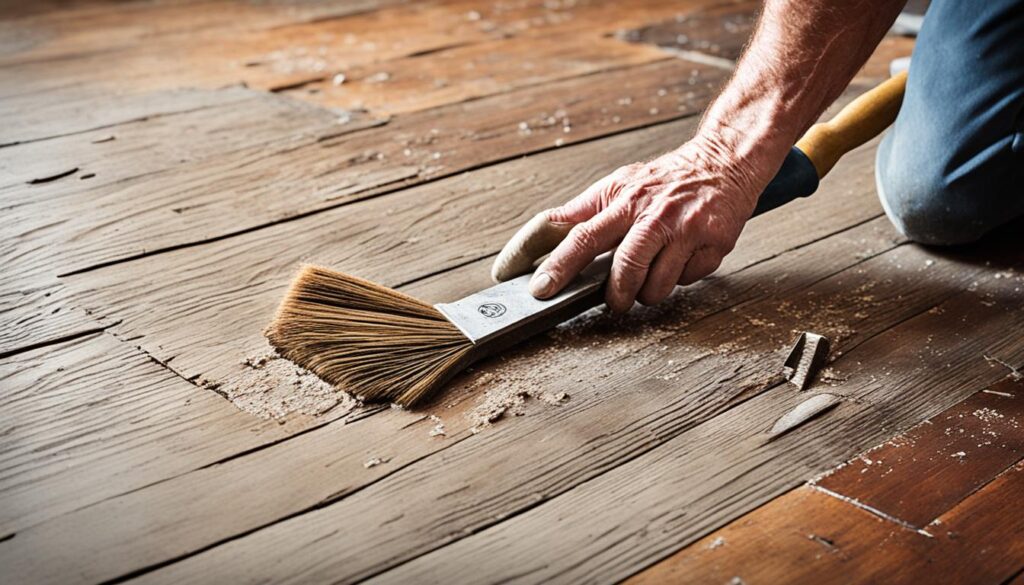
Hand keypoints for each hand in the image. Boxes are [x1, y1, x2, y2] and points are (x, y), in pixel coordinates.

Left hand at [528, 135, 764, 312]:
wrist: (725, 162)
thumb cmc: (666, 179)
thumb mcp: (620, 184)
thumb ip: (583, 209)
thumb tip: (545, 228)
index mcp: (624, 200)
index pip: (583, 237)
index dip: (559, 267)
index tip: (541, 289)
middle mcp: (654, 214)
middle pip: (625, 269)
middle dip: (616, 295)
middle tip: (615, 299)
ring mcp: (686, 229)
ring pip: (657, 286)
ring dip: (649, 291)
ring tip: (653, 272)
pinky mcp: (715, 243)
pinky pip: (688, 280)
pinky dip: (681, 277)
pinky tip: (683, 257)